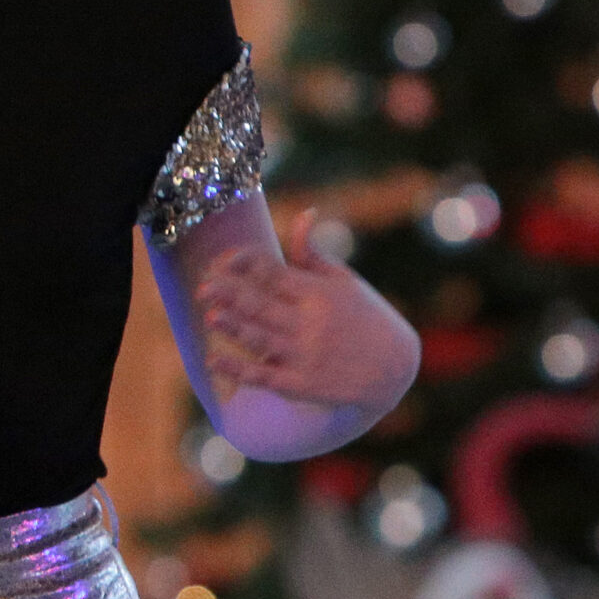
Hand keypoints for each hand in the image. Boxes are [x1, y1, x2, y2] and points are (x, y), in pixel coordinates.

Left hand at [197, 208, 417, 406]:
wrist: (394, 370)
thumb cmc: (366, 317)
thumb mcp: (345, 282)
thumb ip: (313, 253)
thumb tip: (303, 213)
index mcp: (319, 294)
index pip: (276, 274)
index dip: (248, 264)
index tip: (224, 259)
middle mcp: (311, 324)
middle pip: (263, 305)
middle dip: (232, 295)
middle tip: (204, 286)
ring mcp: (305, 356)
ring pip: (261, 339)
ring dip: (234, 327)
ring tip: (211, 315)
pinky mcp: (301, 385)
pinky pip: (263, 376)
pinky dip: (237, 369)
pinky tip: (213, 358)